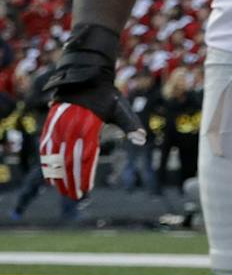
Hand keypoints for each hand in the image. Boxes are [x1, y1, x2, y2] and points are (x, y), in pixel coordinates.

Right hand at [34, 24, 145, 200]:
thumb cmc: (106, 94)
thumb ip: (130, 125)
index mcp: (88, 128)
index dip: (84, 177)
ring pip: (54, 159)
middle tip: (75, 197)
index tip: (85, 191)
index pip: (85, 159)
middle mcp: (71, 130)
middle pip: (69, 163)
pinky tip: (50, 175)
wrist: (83, 77)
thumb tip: (142, 139)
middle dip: (71, 182)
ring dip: (57, 176)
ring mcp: (58, 128)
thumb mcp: (121, 108)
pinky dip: (47, 164)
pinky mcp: (50, 126)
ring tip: (62, 191)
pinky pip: (46, 149)